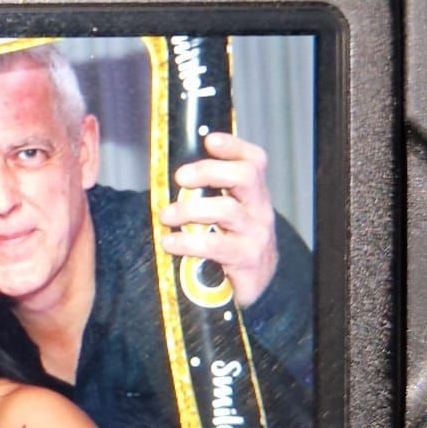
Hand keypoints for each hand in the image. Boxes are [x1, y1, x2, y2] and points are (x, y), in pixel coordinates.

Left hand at [158, 129, 278, 308]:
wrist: (255, 287)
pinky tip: (169, 243)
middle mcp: (260, 210)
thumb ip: (208, 195)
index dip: (234, 146)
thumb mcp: (226, 216)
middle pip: (245, 176)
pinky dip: (187, 242)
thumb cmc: (232, 245)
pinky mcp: (247, 259)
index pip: (254, 161)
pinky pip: (215, 245)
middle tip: (180, 178)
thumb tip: (173, 178)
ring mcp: (256, 234)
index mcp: (253, 195)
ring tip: (167, 216)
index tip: (209, 139)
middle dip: (209, 171)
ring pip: (227, 209)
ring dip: (190, 209)